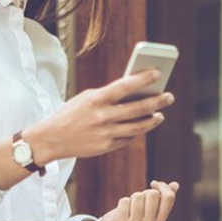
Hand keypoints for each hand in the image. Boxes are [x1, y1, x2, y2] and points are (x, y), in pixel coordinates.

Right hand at [22, 70, 174, 164]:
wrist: (52, 138)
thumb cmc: (71, 113)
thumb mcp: (87, 98)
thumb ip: (109, 96)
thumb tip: (135, 93)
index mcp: (97, 99)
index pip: (126, 86)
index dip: (144, 79)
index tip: (158, 73)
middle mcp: (103, 116)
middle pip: (138, 108)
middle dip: (157, 102)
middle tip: (169, 97)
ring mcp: (106, 133)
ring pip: (138, 126)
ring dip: (152, 120)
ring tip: (160, 115)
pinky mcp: (106, 147)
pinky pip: (128, 138)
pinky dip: (137, 132)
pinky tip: (143, 126)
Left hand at [97, 180, 179, 220]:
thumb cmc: (135, 215)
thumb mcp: (151, 208)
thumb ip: (163, 197)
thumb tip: (175, 185)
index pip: (169, 197)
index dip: (162, 186)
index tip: (154, 184)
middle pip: (153, 194)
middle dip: (145, 192)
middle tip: (139, 200)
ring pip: (138, 196)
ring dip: (133, 197)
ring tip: (130, 206)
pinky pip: (125, 201)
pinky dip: (122, 202)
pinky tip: (122, 211)